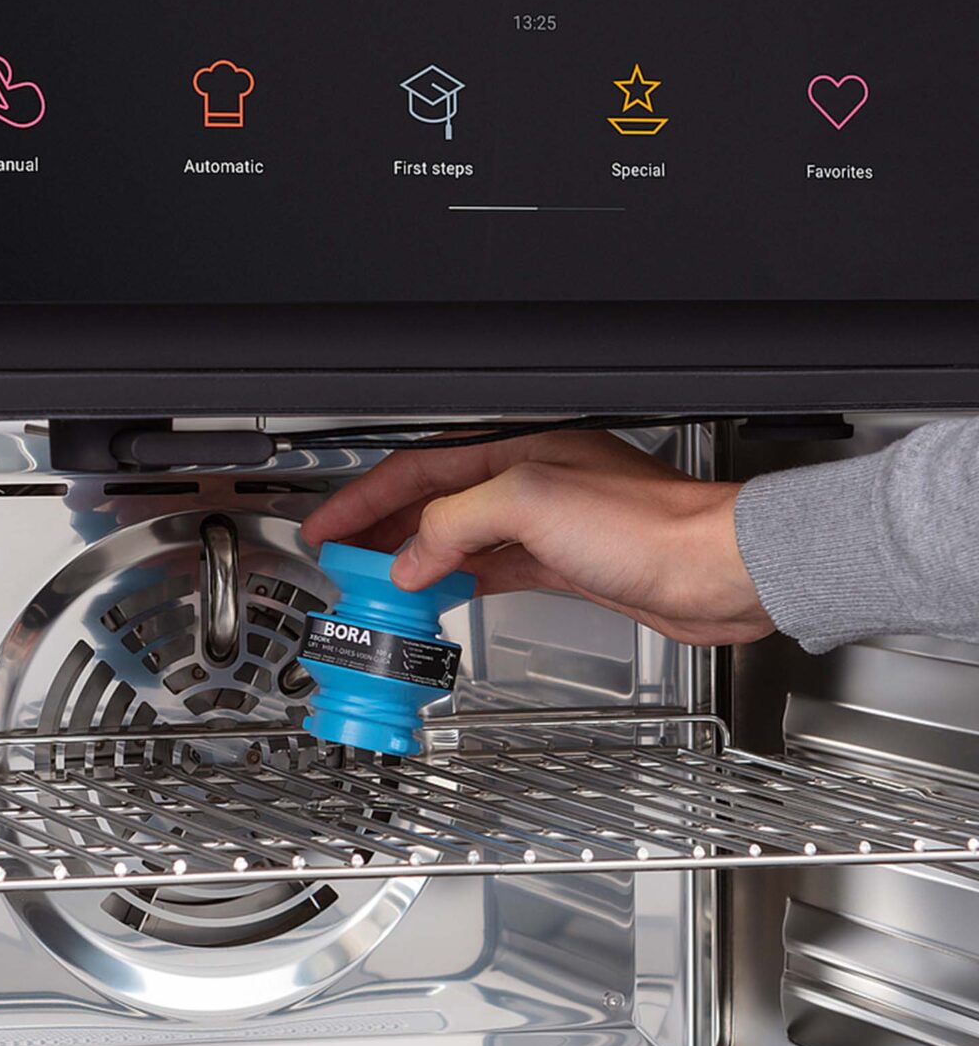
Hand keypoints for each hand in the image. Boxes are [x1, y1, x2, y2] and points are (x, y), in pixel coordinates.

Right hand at [301, 430, 773, 646]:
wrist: (716, 572)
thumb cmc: (651, 528)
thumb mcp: (533, 504)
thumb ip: (458, 521)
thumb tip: (412, 554)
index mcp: (517, 451)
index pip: (418, 468)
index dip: (364, 497)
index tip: (328, 525)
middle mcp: (531, 483)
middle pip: (433, 502)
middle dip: (380, 527)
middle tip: (341, 558)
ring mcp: (549, 525)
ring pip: (460, 538)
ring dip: (414, 558)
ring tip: (376, 581)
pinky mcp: (568, 564)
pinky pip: (493, 568)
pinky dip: (458, 580)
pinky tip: (440, 594)